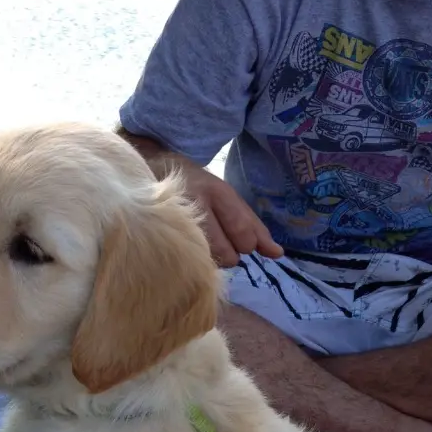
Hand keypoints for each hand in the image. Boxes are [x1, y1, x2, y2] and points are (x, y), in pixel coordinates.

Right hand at [134, 143, 282, 267]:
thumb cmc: (198, 188)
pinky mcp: (164, 235)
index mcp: (219, 192)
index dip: (247, 244)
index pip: (245, 234)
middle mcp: (198, 205)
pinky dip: (195, 260)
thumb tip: (277, 253)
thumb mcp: (227, 198)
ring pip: (211, 263)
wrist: (154, 168)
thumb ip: (253, 226)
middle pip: (230, 255)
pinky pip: (191, 263)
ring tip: (201, 241)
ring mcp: (178, 222)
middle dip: (230, 254)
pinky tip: (189, 246)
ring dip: (211, 259)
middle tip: (218, 238)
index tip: (240, 238)